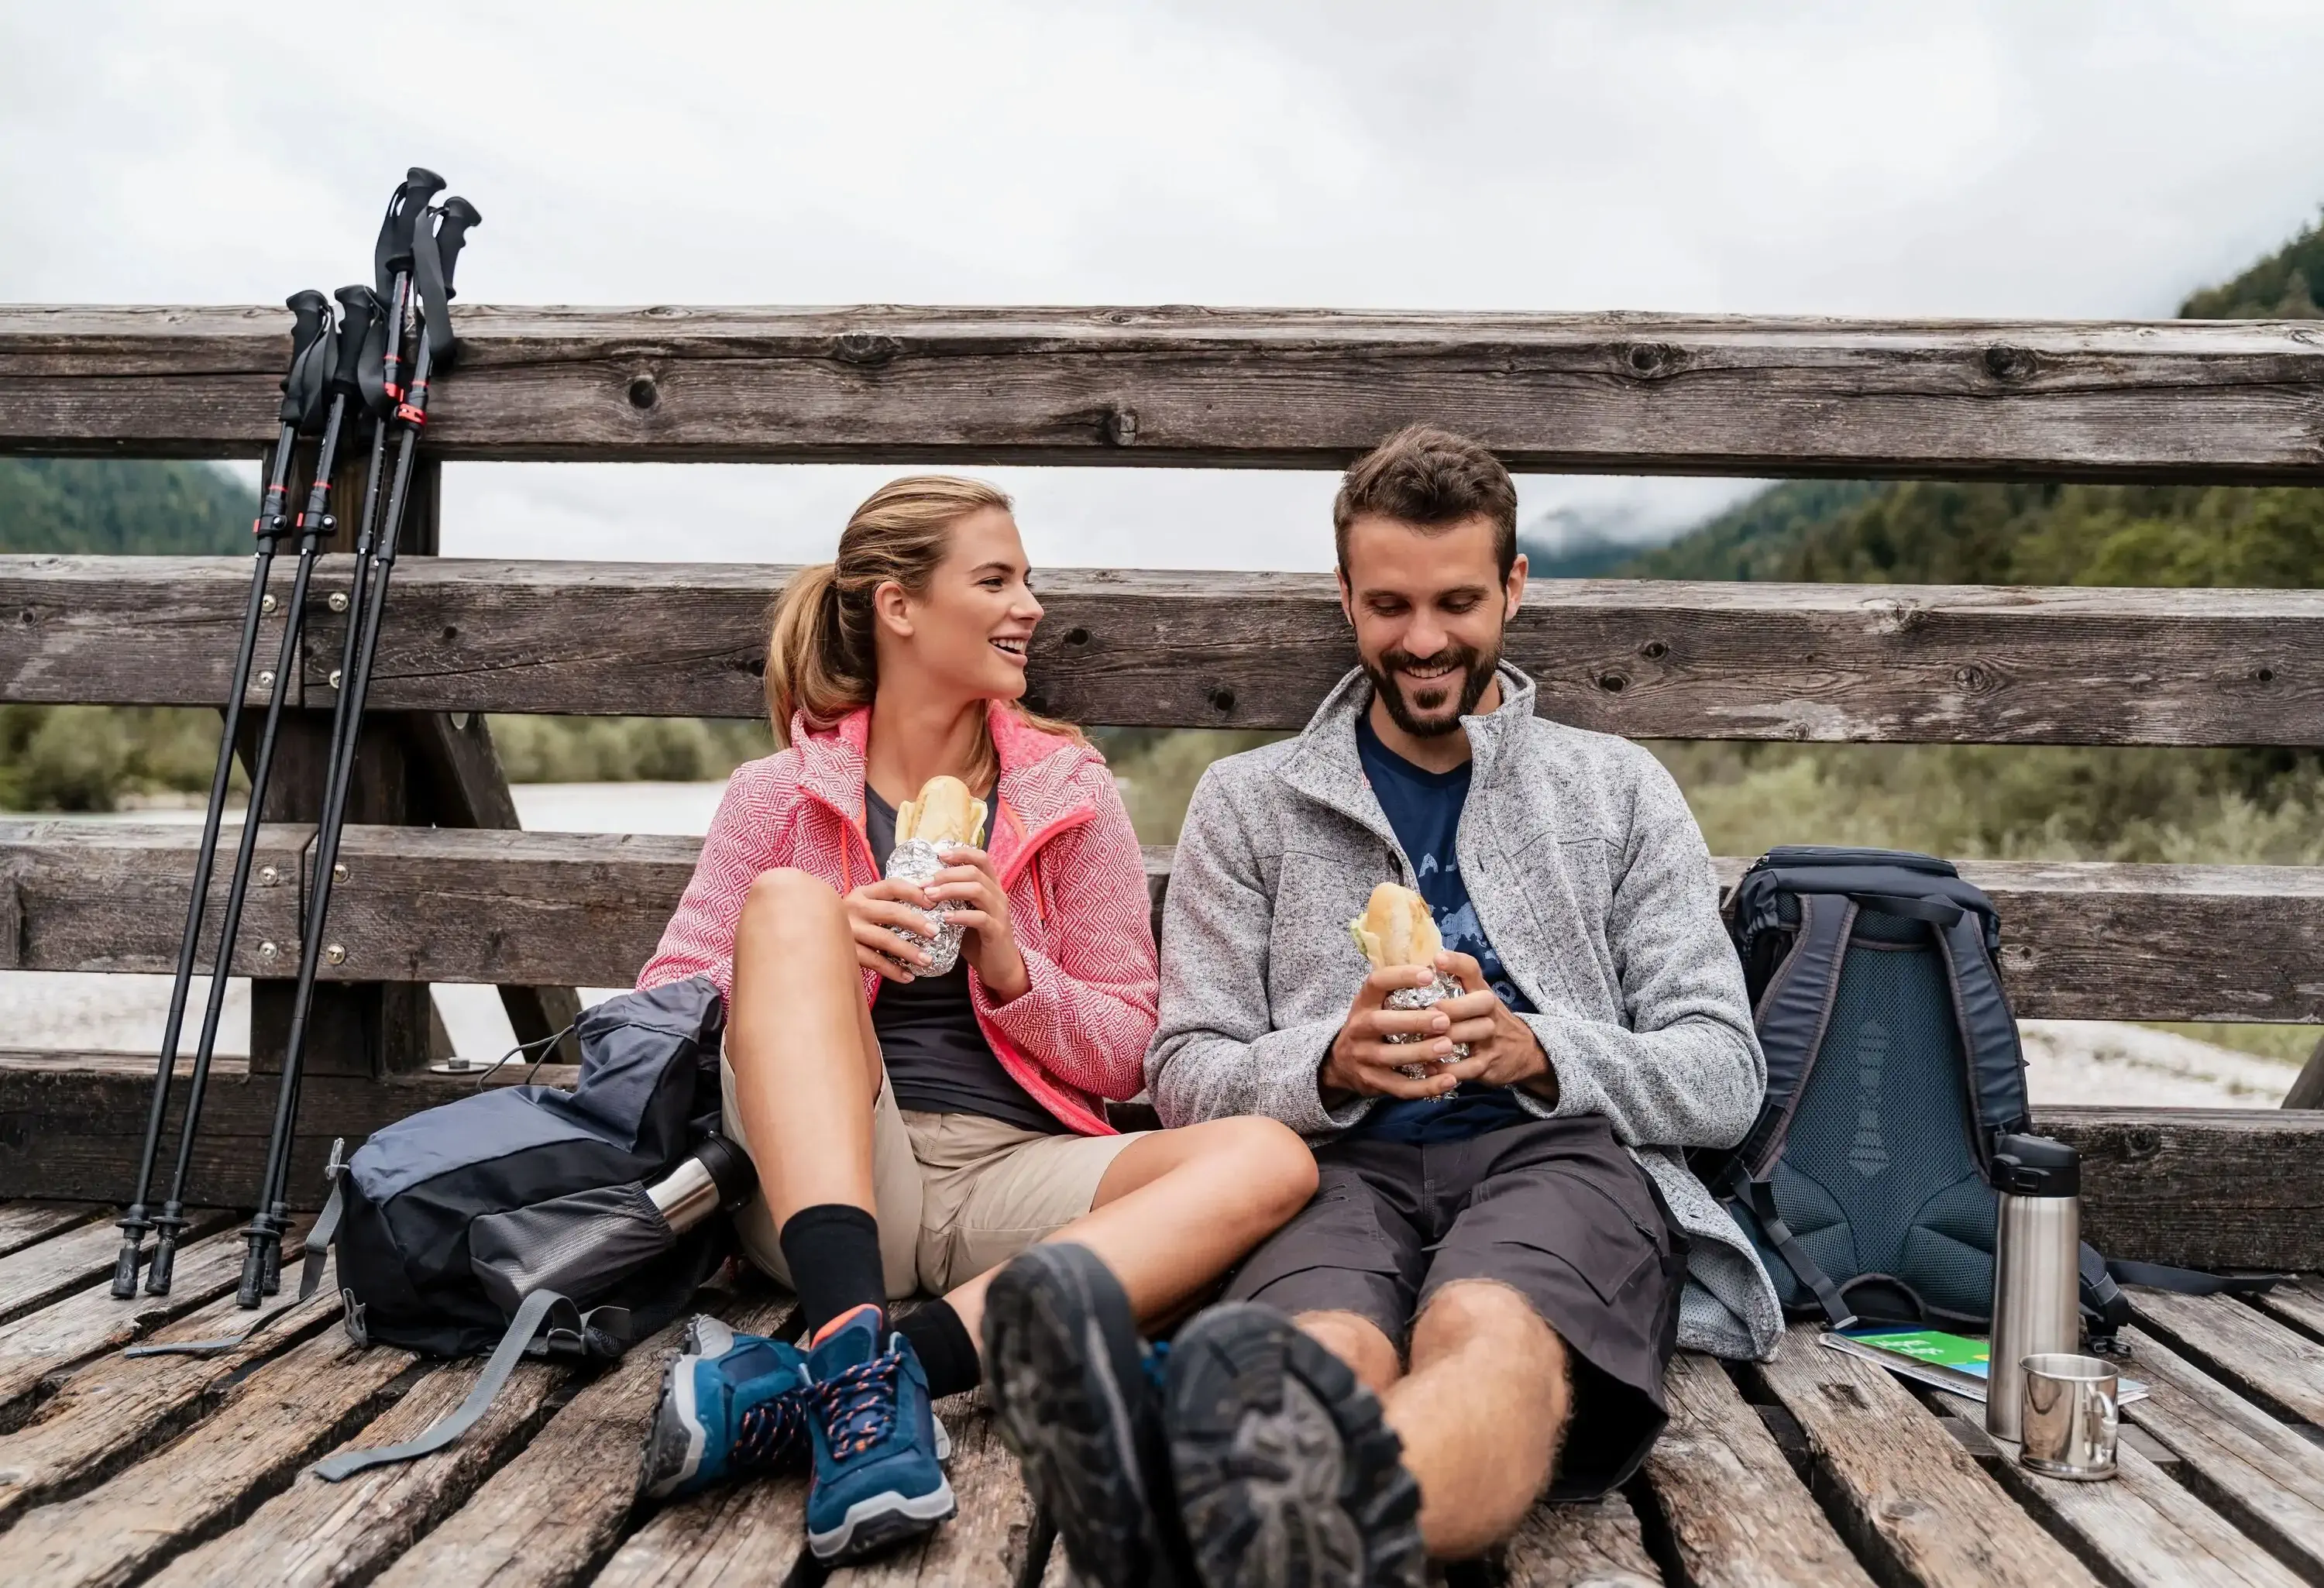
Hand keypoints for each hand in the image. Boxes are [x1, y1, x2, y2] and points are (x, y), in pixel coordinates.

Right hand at [844, 876, 941, 983]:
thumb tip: (928, 893)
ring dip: (908, 950)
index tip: (933, 902)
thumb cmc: (852, 919)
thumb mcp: (865, 903)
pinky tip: (908, 976)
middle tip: (934, 932)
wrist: (816, 933)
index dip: (914, 892)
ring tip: (927, 960)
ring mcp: (849, 930)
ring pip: (884, 939)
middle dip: (915, 922)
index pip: (892, 886)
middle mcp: (855, 908)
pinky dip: (893, 970)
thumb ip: (890, 900)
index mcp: (863, 893)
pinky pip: (874, 961)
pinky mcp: (847, 951)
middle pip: (891, 912)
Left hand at [924, 845, 1029, 1002]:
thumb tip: (922, 885)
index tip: (938, 855)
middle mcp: (998, 895)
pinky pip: (980, 918)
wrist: (1000, 967)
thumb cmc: (977, 938)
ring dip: (950, 890)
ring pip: (977, 890)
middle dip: (946, 874)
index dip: (961, 852)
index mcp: (992, 886)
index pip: (981, 858)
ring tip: (930, 896)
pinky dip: (960, 915)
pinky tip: (944, 918)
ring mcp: (1000, 913)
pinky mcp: (997, 931)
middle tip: (924, 883)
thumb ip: (952, 898)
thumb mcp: (965, 912)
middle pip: (975, 871)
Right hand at [1320, 964, 1465, 1102]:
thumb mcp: (1376, 1003)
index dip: (1401, 976)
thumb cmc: (1372, 1025)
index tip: (1429, 974)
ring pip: (1391, 1056)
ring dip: (1421, 1052)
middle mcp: (1359, 1027)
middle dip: (1414, 1021)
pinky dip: (1426, 1086)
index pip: (1377, 982)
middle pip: (1381, 1022)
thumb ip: (1399, 989)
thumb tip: (1440, 961)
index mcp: (1363, 1002)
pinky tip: (1449, 1080)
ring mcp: (1363, 1057)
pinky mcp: (1372, 1082)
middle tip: (1444, 1019)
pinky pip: (1400, 1086)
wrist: (1341, 1063)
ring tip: (1448, 1046)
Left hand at [1431, 951, 1554, 1095]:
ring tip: (1420, 1042)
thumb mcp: (1477, 999)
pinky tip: (1428, 1068)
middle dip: (1453, 1007)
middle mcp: (1489, 1011)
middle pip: (1479, 1002)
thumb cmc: (1486, 1020)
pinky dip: (1447, 1069)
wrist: (1525, 1052)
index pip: (1472, 970)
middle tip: (1429, 1011)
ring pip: (1472, 1034)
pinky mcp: (1488, 1064)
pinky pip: (1468, 1067)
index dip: (1456, 963)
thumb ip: (1453, 985)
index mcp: (1481, 991)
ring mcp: (1491, 1037)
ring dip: (1445, 1038)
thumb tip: (1410, 973)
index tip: (1437, 959)